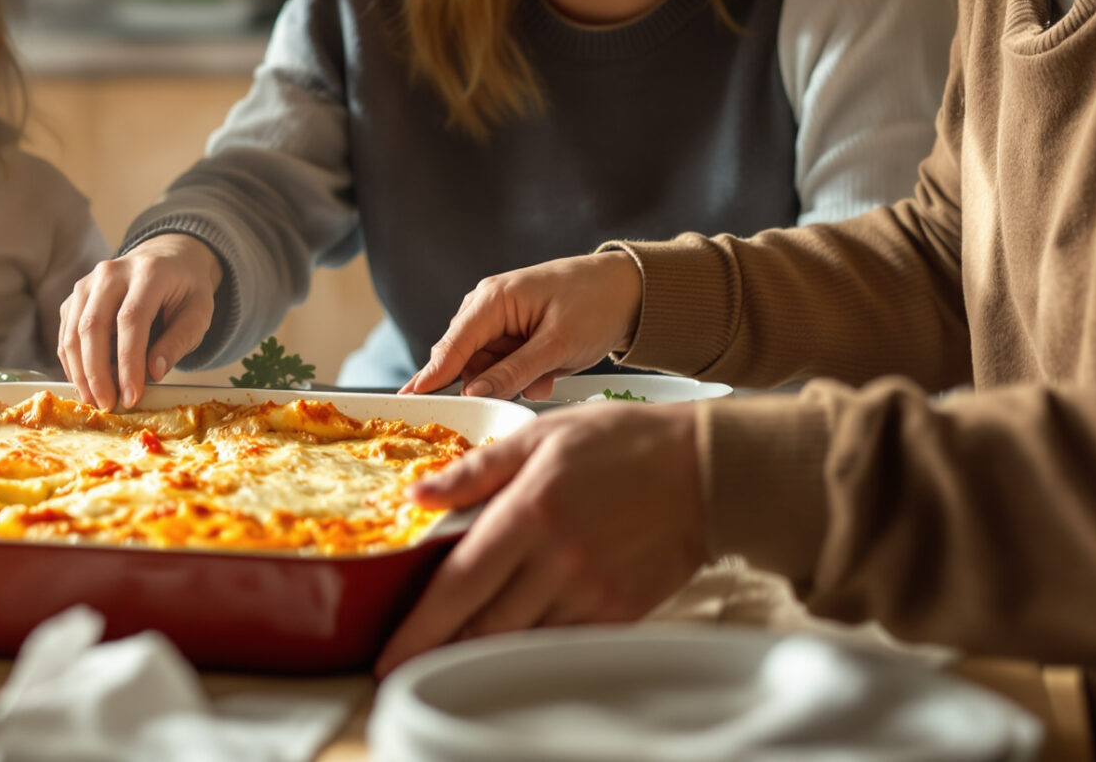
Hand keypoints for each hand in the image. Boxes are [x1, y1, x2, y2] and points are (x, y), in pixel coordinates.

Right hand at [57, 233, 220, 409]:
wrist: (167, 258)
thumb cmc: (184, 290)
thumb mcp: (198, 313)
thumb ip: (179, 341)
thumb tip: (154, 373)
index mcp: (148, 272)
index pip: (131, 320)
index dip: (128, 362)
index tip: (132, 396)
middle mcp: (111, 272)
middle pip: (93, 325)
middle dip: (97, 372)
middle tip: (107, 405)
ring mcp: (88, 283)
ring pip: (73, 331)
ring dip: (80, 372)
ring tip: (96, 400)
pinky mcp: (75, 297)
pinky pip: (65, 334)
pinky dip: (73, 363)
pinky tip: (87, 383)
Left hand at [375, 402, 704, 673]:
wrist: (706, 470)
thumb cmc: (620, 444)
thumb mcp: (539, 437)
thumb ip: (476, 471)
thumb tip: (419, 496)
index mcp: (530, 512)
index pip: (459, 583)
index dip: (419, 628)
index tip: (389, 655)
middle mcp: (558, 559)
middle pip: (483, 626)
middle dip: (442, 648)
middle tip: (412, 659)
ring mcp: (592, 591)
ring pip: (521, 640)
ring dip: (485, 647)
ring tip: (459, 644)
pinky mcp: (621, 611)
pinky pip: (563, 643)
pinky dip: (533, 644)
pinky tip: (518, 635)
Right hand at [403, 249, 644, 399]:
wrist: (631, 290)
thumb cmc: (597, 305)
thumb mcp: (557, 345)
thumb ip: (513, 371)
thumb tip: (472, 393)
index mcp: (493, 300)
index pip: (451, 345)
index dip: (430, 375)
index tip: (408, 399)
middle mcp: (487, 306)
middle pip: (465, 359)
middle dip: (488, 381)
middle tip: (524, 387)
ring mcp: (499, 319)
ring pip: (485, 367)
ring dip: (511, 379)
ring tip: (548, 375)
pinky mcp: (513, 332)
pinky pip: (502, 365)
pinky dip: (522, 375)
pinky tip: (549, 373)